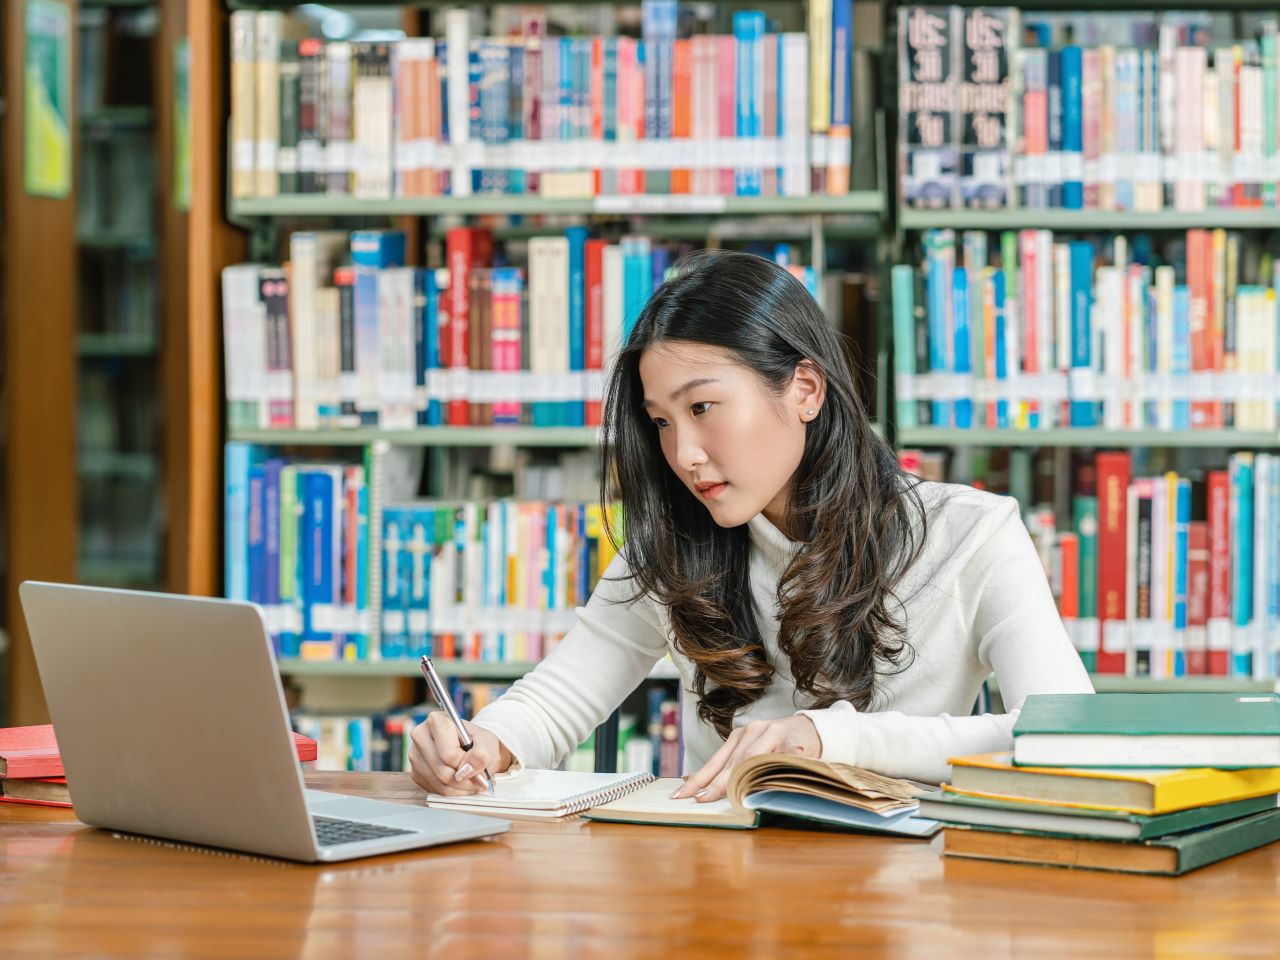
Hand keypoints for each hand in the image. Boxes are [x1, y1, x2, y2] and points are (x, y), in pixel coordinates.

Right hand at [408, 712, 512, 796]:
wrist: (472, 747)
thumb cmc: (478, 741)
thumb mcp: (487, 742)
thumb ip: (480, 754)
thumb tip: (467, 770)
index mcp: (436, 721)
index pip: (448, 754)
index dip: (466, 765)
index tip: (478, 765)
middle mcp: (420, 736)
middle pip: (441, 771)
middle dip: (465, 780)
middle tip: (480, 780)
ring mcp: (415, 755)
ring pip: (438, 783)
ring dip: (460, 788)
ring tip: (473, 782)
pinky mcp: (415, 772)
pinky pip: (434, 789)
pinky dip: (452, 791)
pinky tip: (461, 783)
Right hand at [671, 715, 821, 802]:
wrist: (805, 727)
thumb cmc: (806, 745)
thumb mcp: (808, 754)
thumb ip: (798, 758)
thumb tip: (796, 758)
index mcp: (772, 733)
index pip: (748, 759)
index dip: (730, 779)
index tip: (714, 795)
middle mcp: (753, 730)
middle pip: (727, 760)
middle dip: (707, 782)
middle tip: (689, 798)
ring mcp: (742, 732)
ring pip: (718, 758)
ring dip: (699, 777)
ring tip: (680, 793)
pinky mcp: (736, 737)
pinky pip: (719, 756)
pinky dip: (705, 771)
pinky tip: (690, 782)